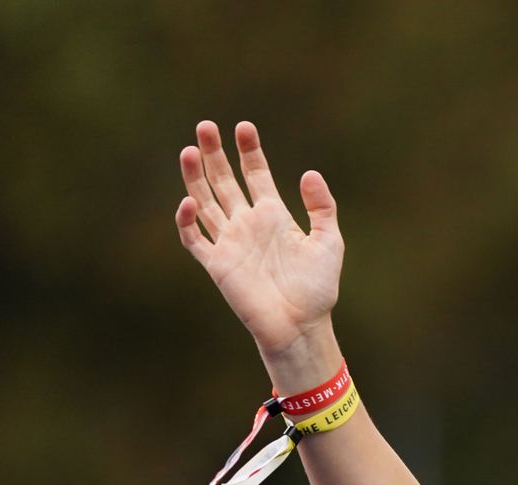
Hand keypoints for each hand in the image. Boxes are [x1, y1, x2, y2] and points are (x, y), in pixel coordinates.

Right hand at [176, 121, 343, 363]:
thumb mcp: (329, 242)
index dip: (249, 151)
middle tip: (205, 125)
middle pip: (224, 180)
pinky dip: (187, 221)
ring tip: (189, 149)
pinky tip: (189, 201)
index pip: (255, 174)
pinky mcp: (217, 265)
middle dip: (214, 153)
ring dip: (195, 177)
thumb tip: (310, 173)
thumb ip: (322, 208)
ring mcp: (230, 242)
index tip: (244, 127)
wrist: (301, 326)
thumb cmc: (317, 289)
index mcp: (273, 215)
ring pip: (205, 202)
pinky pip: (195, 239)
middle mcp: (247, 224)